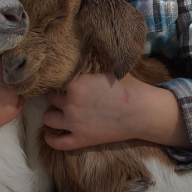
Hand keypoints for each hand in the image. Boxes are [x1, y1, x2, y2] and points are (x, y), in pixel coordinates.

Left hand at [41, 72, 189, 150]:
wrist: (142, 111)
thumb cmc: (129, 87)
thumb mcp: (109, 67)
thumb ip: (91, 62)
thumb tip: (83, 48)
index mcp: (76, 83)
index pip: (55, 80)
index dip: (60, 80)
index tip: (65, 81)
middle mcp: (71, 103)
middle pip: (51, 98)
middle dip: (58, 96)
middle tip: (67, 95)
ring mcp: (74, 123)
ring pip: (48, 118)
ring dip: (52, 114)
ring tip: (59, 111)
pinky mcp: (81, 139)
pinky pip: (57, 142)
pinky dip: (49, 138)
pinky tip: (50, 133)